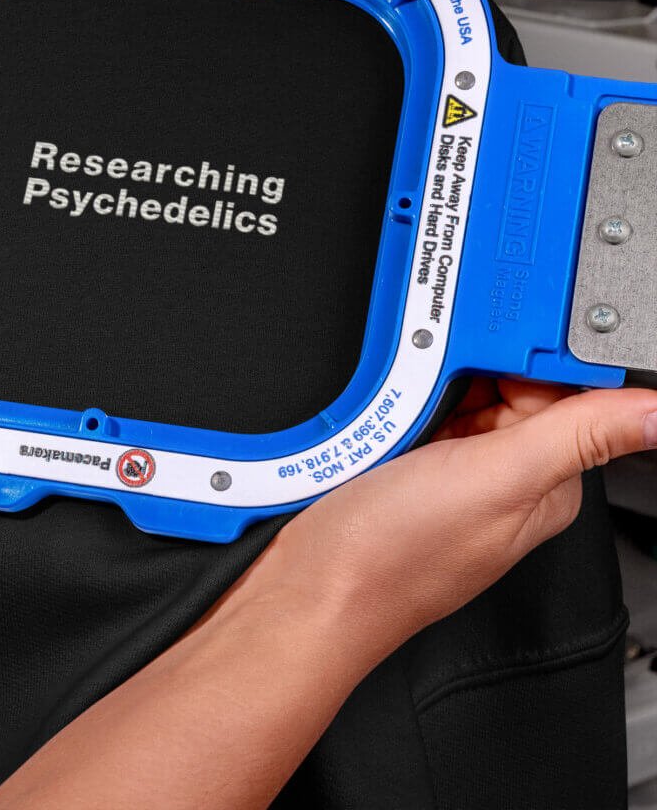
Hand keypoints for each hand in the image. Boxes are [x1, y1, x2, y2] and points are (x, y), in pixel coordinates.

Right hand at [0, 380, 656, 809]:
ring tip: (400, 400)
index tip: (496, 334)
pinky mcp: (403, 469)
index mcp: (545, 484)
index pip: (566, 390)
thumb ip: (574, 436)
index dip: (532, 354)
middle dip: (472, 363)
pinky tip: (381, 410)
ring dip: (430, 379)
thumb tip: (656, 411)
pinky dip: (401, 398)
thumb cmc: (390, 557)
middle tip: (434, 372)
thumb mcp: (490, 482)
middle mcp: (503, 480)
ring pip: (457, 392)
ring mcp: (450, 474)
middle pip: (507, 384)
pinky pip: (416, 410)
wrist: (301, 589)